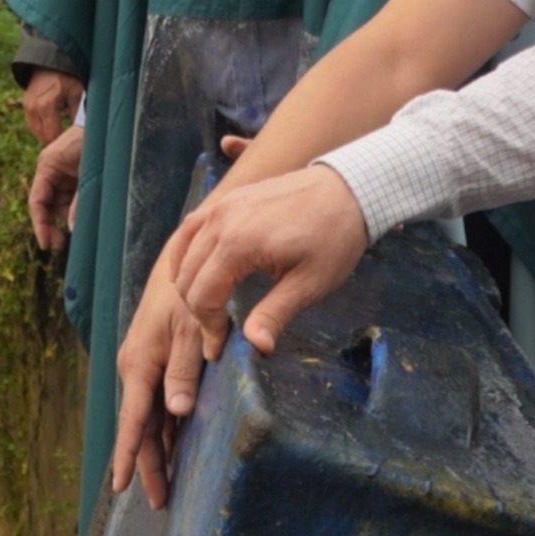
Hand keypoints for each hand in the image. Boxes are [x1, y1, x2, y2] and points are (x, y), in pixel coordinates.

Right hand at [22, 69, 83, 142]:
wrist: (49, 63)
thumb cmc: (67, 78)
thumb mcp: (77, 93)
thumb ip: (77, 114)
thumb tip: (80, 133)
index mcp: (47, 107)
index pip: (51, 136)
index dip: (61, 143)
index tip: (71, 145)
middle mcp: (34, 109)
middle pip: (42, 138)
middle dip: (55, 142)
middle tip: (68, 142)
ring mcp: (27, 108)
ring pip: (36, 133)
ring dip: (47, 135)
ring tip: (61, 134)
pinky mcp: (25, 106)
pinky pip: (32, 125)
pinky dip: (41, 128)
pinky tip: (52, 125)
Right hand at [27, 125, 84, 249]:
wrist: (108, 125)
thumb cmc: (96, 143)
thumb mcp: (89, 174)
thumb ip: (81, 201)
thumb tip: (73, 228)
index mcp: (47, 166)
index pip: (37, 200)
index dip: (40, 224)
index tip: (46, 243)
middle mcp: (49, 172)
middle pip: (45, 205)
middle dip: (51, 226)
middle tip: (60, 245)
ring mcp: (60, 175)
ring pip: (57, 204)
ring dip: (64, 220)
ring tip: (76, 234)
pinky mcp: (71, 177)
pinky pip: (68, 199)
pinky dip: (73, 211)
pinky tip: (80, 221)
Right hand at [108, 269, 209, 507]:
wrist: (181, 259)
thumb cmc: (188, 293)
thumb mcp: (192, 329)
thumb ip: (185, 370)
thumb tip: (177, 411)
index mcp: (139, 364)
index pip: (133, 421)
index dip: (128, 457)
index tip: (121, 488)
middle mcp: (136, 368)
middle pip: (140, 427)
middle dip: (147, 465)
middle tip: (161, 502)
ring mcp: (145, 365)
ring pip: (149, 417)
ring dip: (157, 450)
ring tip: (166, 485)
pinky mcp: (157, 359)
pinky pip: (157, 402)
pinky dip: (165, 427)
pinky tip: (174, 448)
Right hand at [167, 164, 370, 358]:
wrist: (350, 188)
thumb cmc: (334, 238)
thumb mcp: (309, 283)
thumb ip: (275, 314)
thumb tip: (256, 347)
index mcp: (238, 243)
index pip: (201, 295)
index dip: (207, 326)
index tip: (219, 347)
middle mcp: (221, 221)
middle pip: (187, 276)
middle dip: (197, 310)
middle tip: (216, 332)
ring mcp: (222, 205)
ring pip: (184, 251)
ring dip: (188, 282)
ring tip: (206, 307)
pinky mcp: (229, 198)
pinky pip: (191, 227)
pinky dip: (185, 252)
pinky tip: (193, 269)